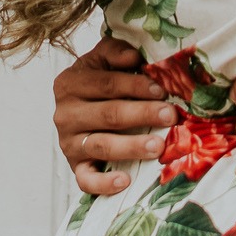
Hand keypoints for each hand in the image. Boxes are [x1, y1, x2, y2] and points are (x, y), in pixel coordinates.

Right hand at [54, 37, 176, 194]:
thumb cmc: (98, 80)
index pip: (107, 84)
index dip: (135, 86)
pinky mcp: (75, 167)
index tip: (161, 90)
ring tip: (159, 146)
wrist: (76, 107)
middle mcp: (65, 114)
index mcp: (71, 83)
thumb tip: (134, 58)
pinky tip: (126, 180)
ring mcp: (68, 142)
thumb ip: (116, 51)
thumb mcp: (102, 58)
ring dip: (131, 146)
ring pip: (101, 145)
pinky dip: (104, 183)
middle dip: (142, 114)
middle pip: (108, 114)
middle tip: (171, 115)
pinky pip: (86, 179)